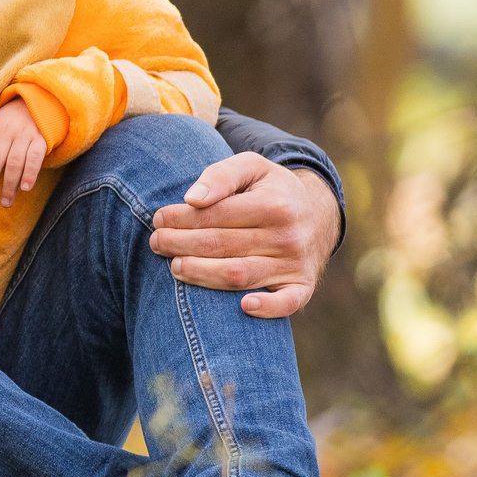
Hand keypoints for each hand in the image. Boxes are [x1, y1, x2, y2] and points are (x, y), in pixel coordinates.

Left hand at [0, 97, 46, 206]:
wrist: (36, 102)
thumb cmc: (11, 124)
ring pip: (14, 161)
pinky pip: (34, 157)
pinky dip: (30, 173)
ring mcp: (24, 135)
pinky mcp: (41, 139)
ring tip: (5, 202)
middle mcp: (6, 133)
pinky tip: (25, 188)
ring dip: (9, 184)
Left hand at [149, 153, 341, 318]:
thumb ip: (221, 176)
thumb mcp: (251, 167)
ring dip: (200, 274)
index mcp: (273, 203)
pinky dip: (267, 308)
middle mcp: (287, 235)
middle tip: (157, 243)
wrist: (319, 213)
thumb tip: (192, 199)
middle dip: (180, 245)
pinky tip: (243, 307)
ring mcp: (295, 263)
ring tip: (174, 268)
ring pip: (238, 275)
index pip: (215, 215)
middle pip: (220, 246)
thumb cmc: (271, 189)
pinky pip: (287, 303)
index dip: (180, 218)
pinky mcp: (303, 286)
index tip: (158, 219)